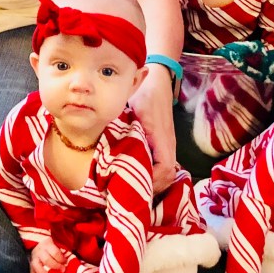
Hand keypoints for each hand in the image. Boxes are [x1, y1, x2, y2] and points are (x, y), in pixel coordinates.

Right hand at [30, 237, 66, 272]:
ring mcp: (34, 257)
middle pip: (47, 260)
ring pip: (37, 266)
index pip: (55, 253)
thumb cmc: (49, 245)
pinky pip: (31, 271)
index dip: (61, 259)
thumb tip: (67, 262)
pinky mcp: (30, 263)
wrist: (37, 242)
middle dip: (55, 266)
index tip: (66, 263)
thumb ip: (60, 252)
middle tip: (62, 270)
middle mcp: (40, 251)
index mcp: (48, 245)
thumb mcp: (55, 245)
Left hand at [130, 65, 176, 191]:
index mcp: (161, 138)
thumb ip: (122, 127)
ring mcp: (168, 143)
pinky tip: (139, 174)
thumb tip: (105, 146)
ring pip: (167, 171)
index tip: (134, 185)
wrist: (159, 80)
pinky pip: (164, 164)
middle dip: (153, 187)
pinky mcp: (165, 142)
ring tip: (133, 187)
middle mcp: (168, 144)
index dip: (152, 181)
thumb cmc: (145, 94)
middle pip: (168, 175)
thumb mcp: (132, 109)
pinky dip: (154, 173)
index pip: (165, 169)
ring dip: (154, 181)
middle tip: (130, 192)